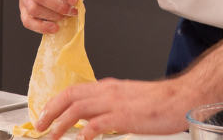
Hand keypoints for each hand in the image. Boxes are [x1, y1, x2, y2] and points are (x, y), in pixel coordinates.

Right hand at [18, 0, 92, 33]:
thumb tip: (75, 0)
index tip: (75, 0)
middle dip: (58, 6)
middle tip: (72, 11)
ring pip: (33, 8)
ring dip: (52, 16)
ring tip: (66, 16)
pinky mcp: (23, 5)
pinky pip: (27, 20)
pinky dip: (41, 27)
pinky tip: (55, 28)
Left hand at [37, 77, 197, 139]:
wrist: (182, 97)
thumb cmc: (161, 101)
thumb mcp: (130, 98)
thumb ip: (111, 105)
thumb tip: (95, 118)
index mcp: (109, 87)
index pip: (74, 90)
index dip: (56, 102)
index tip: (46, 114)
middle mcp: (109, 91)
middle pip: (70, 96)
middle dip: (51, 111)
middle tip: (40, 125)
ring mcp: (115, 103)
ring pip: (77, 109)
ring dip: (60, 123)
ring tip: (52, 136)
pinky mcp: (124, 117)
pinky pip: (97, 124)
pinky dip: (84, 133)